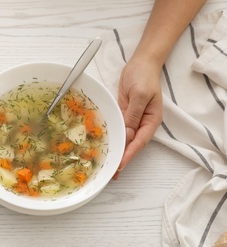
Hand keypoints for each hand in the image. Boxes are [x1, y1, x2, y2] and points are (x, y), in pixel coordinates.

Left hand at [114, 57, 162, 178]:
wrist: (140, 63)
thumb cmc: (144, 77)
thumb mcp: (140, 95)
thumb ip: (133, 115)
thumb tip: (128, 133)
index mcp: (151, 121)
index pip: (139, 142)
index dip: (129, 154)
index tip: (120, 166)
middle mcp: (142, 123)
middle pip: (131, 144)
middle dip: (122, 157)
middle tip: (110, 172)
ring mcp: (132, 119)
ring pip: (124, 138)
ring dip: (116, 150)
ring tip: (106, 164)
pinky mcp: (123, 114)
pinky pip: (117, 128)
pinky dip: (113, 137)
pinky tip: (105, 145)